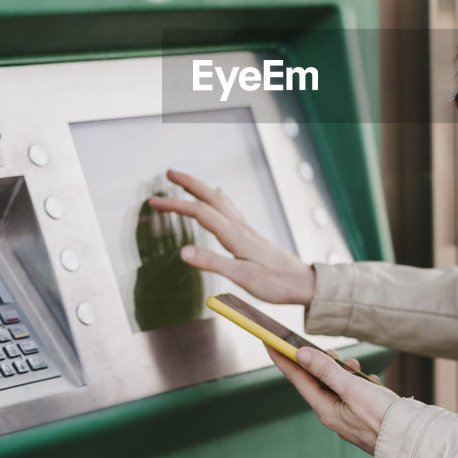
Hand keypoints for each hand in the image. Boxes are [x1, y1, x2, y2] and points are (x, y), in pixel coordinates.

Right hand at [151, 169, 316, 305]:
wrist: (304, 283)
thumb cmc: (276, 283)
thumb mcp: (242, 278)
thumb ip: (212, 263)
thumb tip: (183, 252)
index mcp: (235, 236)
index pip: (199, 213)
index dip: (175, 204)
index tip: (153, 201)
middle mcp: (241, 228)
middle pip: (211, 198)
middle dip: (188, 184)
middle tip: (169, 173)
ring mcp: (247, 231)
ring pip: (220, 201)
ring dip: (201, 189)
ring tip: (186, 182)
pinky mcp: (252, 237)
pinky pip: (230, 210)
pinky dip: (217, 199)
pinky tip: (219, 200)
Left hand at [267, 346, 398, 455]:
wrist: (411, 441)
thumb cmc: (382, 418)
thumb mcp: (353, 389)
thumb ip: (326, 370)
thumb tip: (301, 354)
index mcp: (326, 409)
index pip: (297, 378)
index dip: (282, 358)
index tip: (269, 341)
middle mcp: (334, 413)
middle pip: (318, 381)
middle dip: (322, 363)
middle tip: (330, 352)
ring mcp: (349, 415)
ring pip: (339, 385)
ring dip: (345, 372)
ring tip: (355, 366)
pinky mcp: (364, 414)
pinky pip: (356, 392)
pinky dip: (361, 382)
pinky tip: (372, 381)